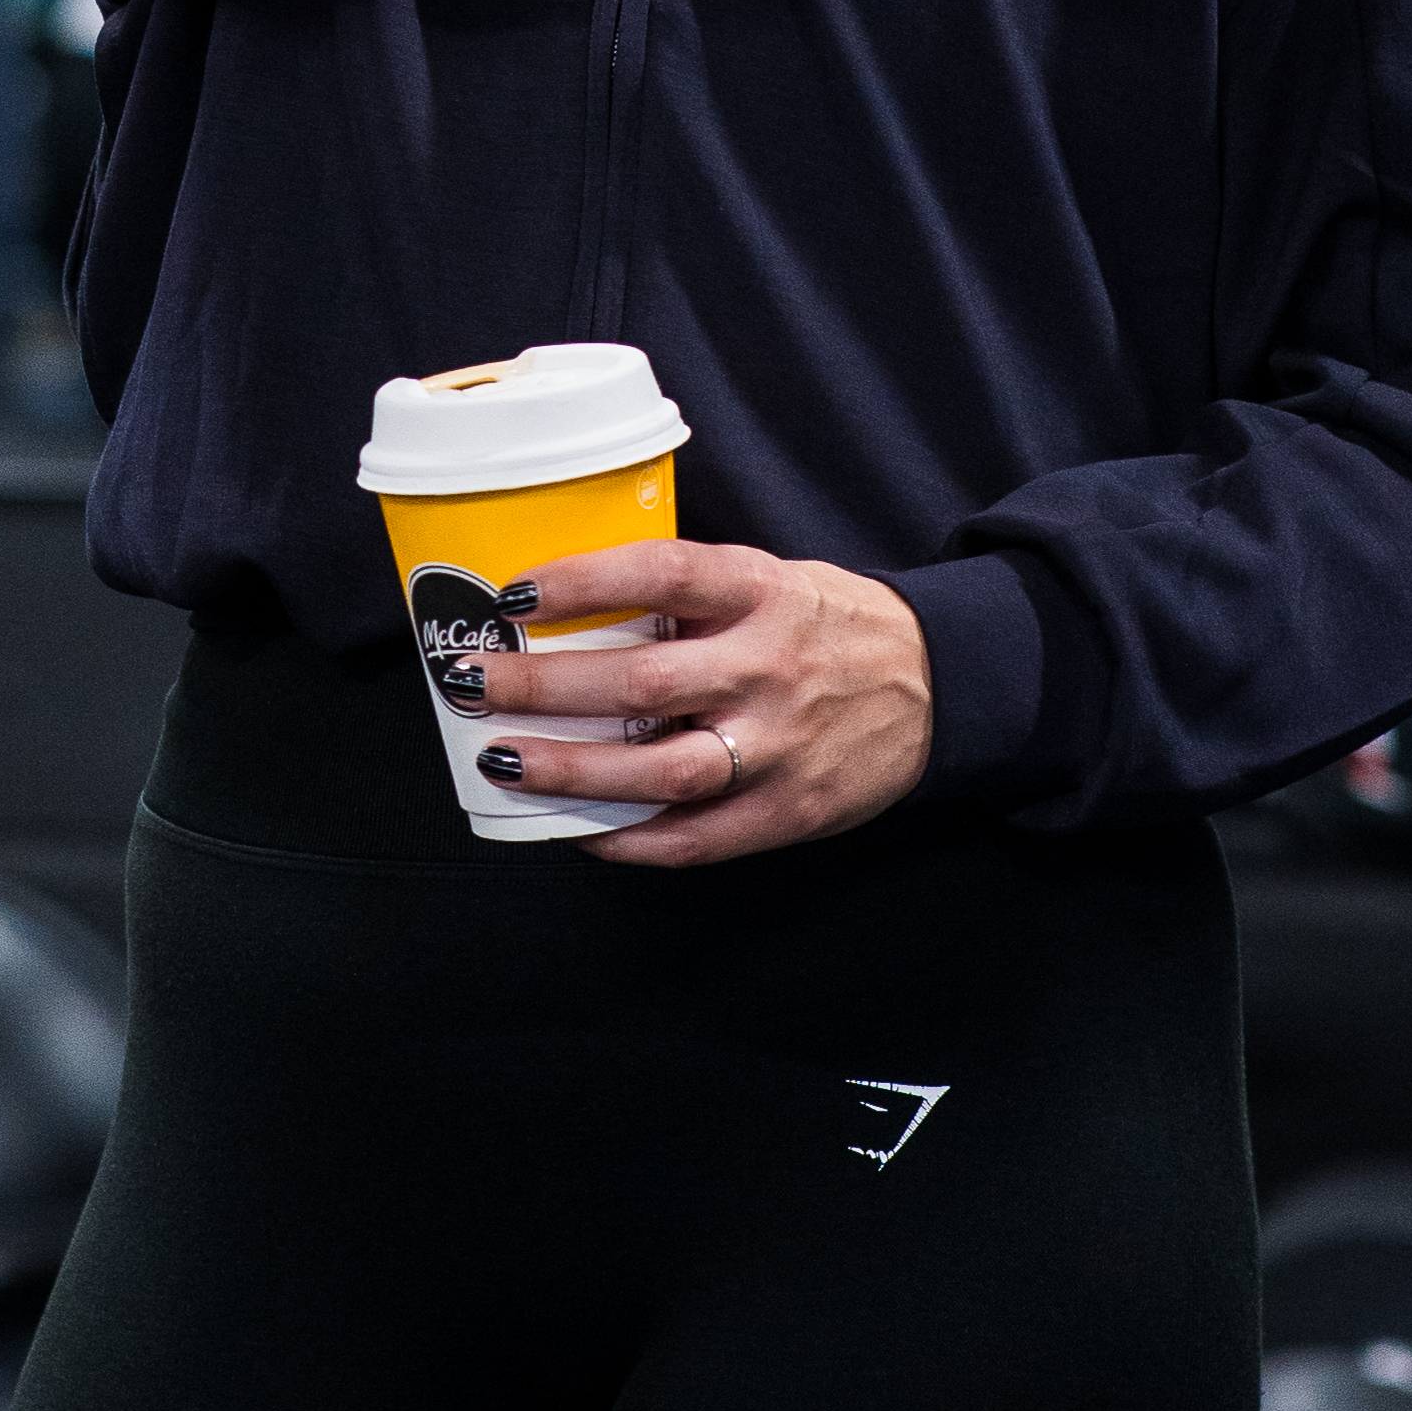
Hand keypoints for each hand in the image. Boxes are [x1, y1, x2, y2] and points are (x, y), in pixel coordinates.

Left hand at [466, 540, 934, 866]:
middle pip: (642, 682)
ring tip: (503, 759)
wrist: (939, 686)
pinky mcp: (788, 810)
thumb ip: (693, 594)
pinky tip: (576, 828)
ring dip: (571, 769)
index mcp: (765, 593)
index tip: (517, 591)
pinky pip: (695, 837)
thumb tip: (574, 604)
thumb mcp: (774, 579)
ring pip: (661, 769)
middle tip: (472, 680)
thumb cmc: (831, 626)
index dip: (586, 580)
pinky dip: (629, 837)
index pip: (665, 573)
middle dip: (544, 684)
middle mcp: (771, 667)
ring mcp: (780, 746)